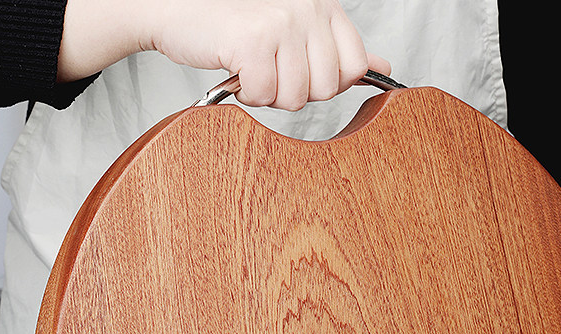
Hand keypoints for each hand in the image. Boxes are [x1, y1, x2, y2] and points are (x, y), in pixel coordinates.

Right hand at [58, 0, 391, 110]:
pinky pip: (264, 94)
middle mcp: (307, 8)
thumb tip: (383, 68)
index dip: (327, 83)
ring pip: (295, 97)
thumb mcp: (295, 31)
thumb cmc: (234, 25)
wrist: (176, 11)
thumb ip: (338, 49)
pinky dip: (245, 94)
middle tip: (268, 70)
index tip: (299, 72)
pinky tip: (235, 71)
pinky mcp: (253, 40)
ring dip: (267, 95)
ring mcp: (281, 22)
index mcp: (323, 6)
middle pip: (327, 88)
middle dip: (295, 92)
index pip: (354, 67)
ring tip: (250, 69)